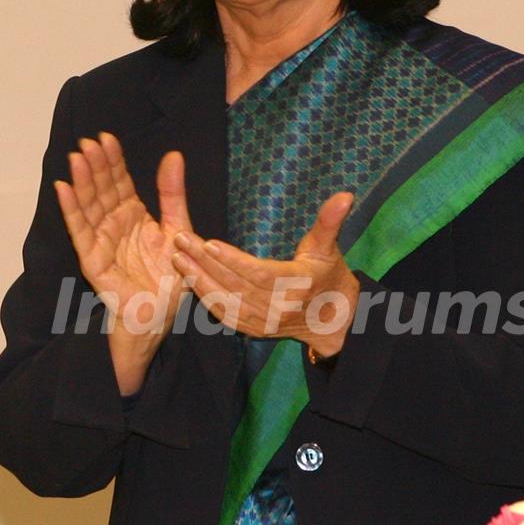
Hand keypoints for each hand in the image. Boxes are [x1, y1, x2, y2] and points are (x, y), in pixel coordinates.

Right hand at [55, 133, 191, 393]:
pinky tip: (63, 189)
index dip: (113, 160)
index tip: (107, 137)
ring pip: (88, 205)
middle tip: (88, 141)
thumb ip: (173, 194)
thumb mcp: (178, 229)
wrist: (163, 316)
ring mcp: (101, 241)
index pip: (120, 182)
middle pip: (101, 189)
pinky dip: (71, 210)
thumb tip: (174, 155)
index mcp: (133, 216)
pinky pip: (80, 231)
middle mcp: (114, 224)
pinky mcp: (92, 260)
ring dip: (81, 181)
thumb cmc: (170, 277)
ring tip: (76, 157)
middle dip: (95, 165)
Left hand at [170, 192, 359, 358]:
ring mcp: (263, 322)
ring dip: (199, 280)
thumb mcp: (330, 247)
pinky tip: (189, 280)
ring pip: (226, 301)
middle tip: (181, 240)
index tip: (209, 243)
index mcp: (296, 285)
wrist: (334, 321)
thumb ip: (331, 221)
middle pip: (235, 285)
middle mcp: (277, 308)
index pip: (259, 273)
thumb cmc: (330, 277)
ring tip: (178, 257)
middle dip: (205, 263)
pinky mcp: (254, 330)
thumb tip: (346, 195)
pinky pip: (225, 315)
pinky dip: (206, 298)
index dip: (233, 260)